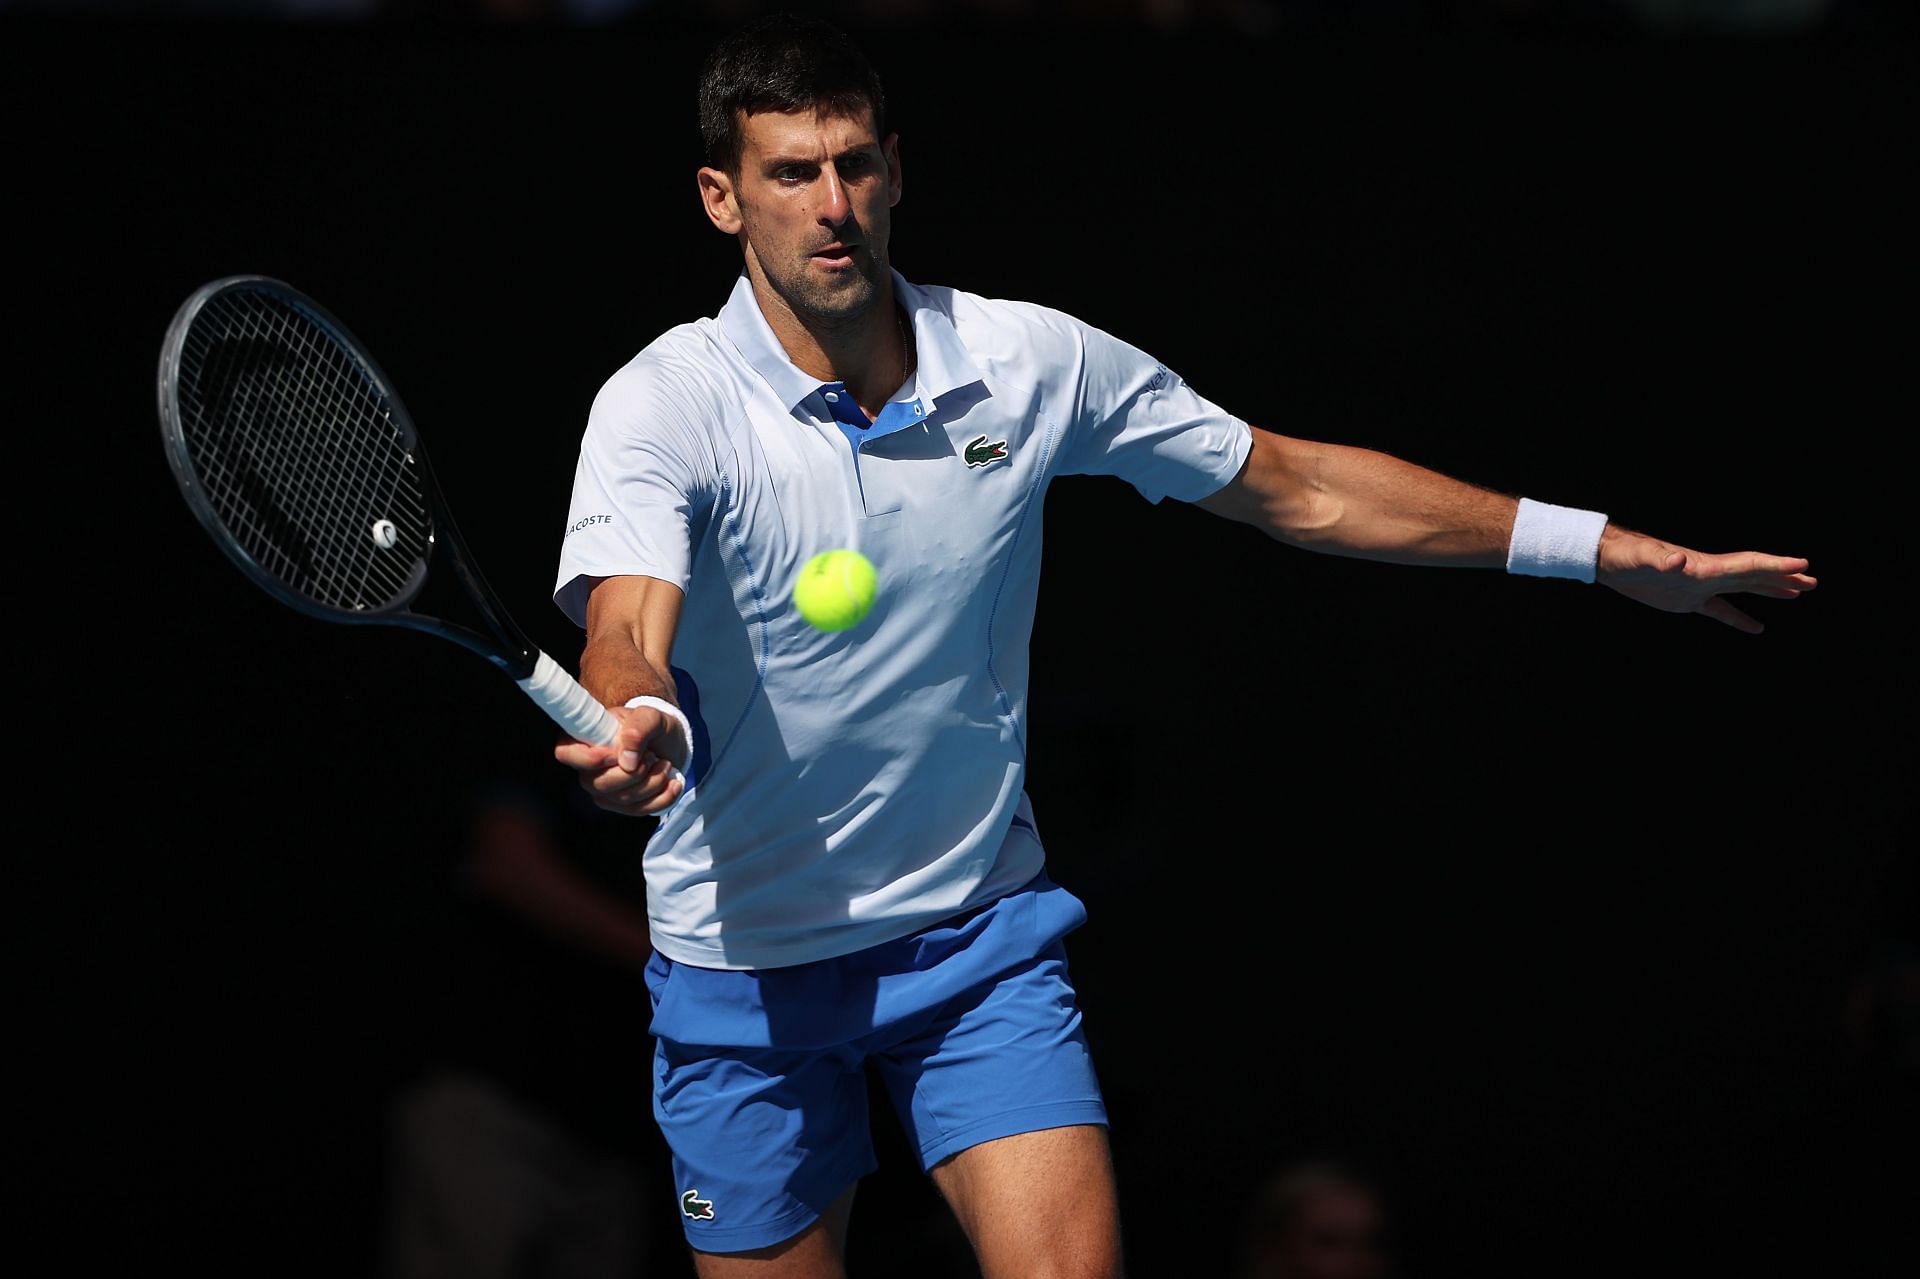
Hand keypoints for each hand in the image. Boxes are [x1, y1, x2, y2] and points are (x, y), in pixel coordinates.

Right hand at [553, 702, 688, 815]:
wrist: (669, 743)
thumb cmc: (651, 726)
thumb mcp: (650, 716)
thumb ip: (638, 728)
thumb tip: (627, 760)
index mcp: (584, 739)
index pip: (565, 753)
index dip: (588, 758)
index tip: (615, 754)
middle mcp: (588, 769)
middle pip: (600, 784)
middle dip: (636, 772)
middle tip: (651, 755)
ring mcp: (604, 791)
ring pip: (624, 799)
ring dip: (653, 781)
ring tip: (663, 763)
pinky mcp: (623, 806)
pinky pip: (641, 810)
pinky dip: (664, 796)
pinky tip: (672, 782)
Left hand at [1596, 525, 1815, 633]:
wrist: (1610, 560)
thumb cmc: (1627, 556)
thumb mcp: (1643, 559)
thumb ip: (1662, 559)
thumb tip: (1679, 561)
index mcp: (1705, 566)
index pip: (1748, 564)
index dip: (1776, 564)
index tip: (1804, 564)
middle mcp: (1708, 573)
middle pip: (1755, 575)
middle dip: (1784, 577)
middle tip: (1813, 581)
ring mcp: (1700, 587)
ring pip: (1744, 589)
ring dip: (1771, 591)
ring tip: (1798, 594)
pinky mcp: (1687, 600)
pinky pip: (1720, 610)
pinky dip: (1739, 618)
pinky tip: (1757, 627)